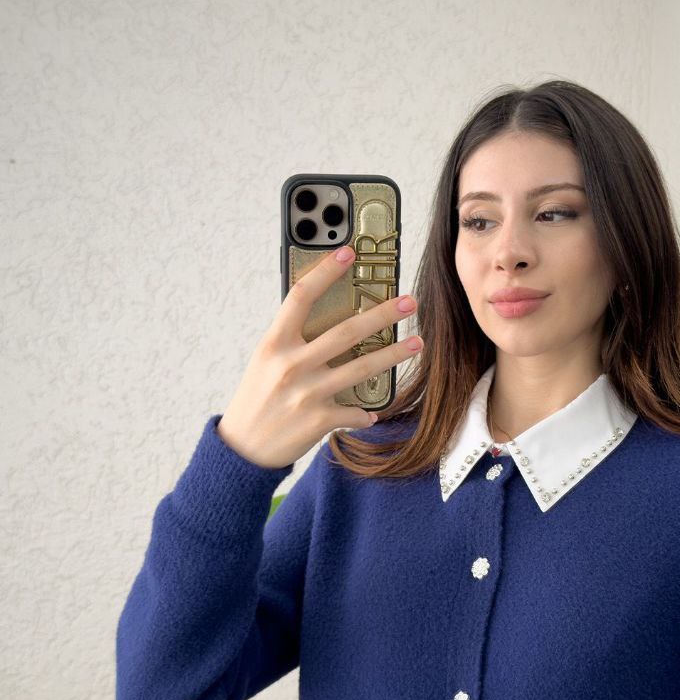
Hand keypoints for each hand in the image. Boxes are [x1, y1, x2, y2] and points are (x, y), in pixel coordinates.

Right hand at [217, 245, 421, 469]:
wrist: (243, 447)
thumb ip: (293, 342)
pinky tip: (373, 412)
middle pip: (346, 331)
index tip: (349, 252)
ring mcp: (307, 393)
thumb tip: (327, 322)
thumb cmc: (256, 400)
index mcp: (274, 343)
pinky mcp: (319, 420)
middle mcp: (291, 364)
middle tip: (409, 302)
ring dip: (393, 355)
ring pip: (361, 368)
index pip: (302, 296)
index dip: (326, 271)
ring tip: (416, 343)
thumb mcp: (266, 362)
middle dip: (382, 314)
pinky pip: (355, 412)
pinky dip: (366, 413)